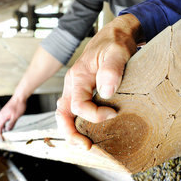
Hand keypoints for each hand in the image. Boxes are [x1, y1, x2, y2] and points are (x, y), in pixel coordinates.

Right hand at [0, 96, 26, 139]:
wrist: (20, 97)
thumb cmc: (19, 105)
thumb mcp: (16, 116)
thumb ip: (11, 124)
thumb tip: (7, 130)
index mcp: (2, 117)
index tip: (1, 140)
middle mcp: (1, 115)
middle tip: (2, 139)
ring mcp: (3, 113)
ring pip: (0, 123)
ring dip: (1, 129)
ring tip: (4, 135)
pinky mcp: (5, 111)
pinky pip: (3, 120)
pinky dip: (3, 125)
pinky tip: (7, 127)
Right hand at [55, 14, 140, 147]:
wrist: (117, 34)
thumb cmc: (116, 41)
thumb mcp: (117, 51)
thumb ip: (111, 69)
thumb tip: (106, 92)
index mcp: (78, 76)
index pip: (77, 105)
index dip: (94, 115)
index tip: (114, 114)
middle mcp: (73, 84)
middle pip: (62, 114)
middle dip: (71, 133)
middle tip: (87, 147)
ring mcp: (77, 87)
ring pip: (66, 113)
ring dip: (73, 130)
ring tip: (87, 144)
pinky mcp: (85, 90)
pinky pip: (76, 109)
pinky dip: (80, 122)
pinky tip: (93, 130)